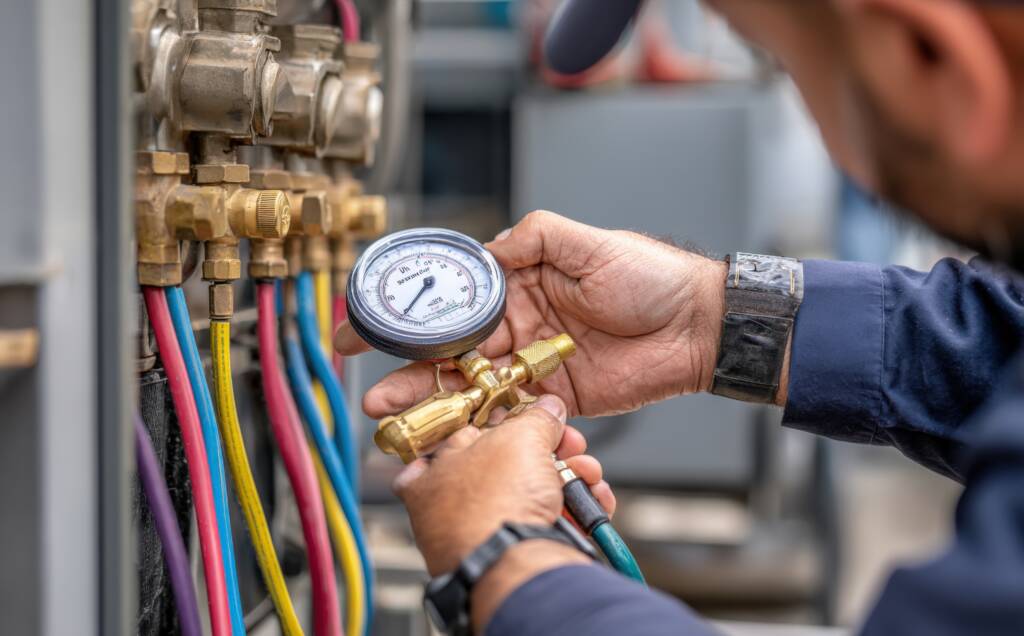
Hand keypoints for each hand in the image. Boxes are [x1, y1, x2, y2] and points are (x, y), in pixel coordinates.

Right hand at [337, 210, 727, 418]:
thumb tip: (486, 251)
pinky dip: (480, 423)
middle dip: (406, 367)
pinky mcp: (554, 398)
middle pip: (451, 351)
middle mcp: (518, 325)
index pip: (454, 303)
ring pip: (471, 386)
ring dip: (431, 400)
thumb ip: (532, 239)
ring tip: (390, 414)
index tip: (372, 324)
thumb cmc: (647, 274)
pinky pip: (510, 413)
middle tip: (367, 382)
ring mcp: (532, 364)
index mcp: (519, 284)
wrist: (695, 324)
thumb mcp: (585, 242)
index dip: (413, 316)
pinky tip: (446, 433)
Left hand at [393, 395, 614, 628]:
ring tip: (588, 475)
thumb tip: (548, 409)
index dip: (504, 424)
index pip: (462, 437)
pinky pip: (547, 525)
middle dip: (550, 454)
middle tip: (570, 447)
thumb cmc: (492, 508)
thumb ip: (535, 420)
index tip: (533, 421)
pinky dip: (574, 513)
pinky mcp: (516, 556)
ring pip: (533, 495)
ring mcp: (484, 535)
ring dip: (569, 480)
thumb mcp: (519, 438)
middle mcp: (452, 508)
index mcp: (432, 475)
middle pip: (508, 467)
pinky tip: (593, 503)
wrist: (513, 569)